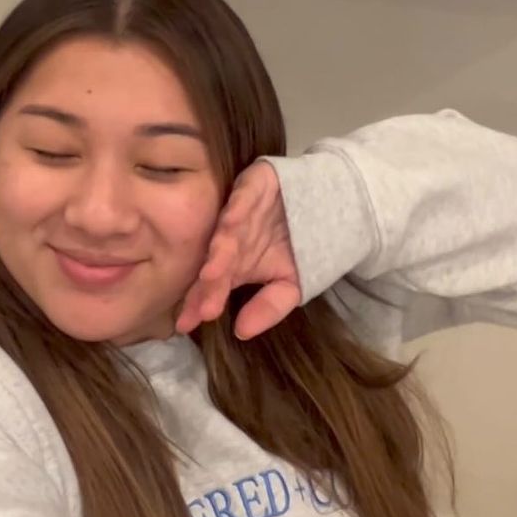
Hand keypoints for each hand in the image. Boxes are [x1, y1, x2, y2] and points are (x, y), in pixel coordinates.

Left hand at [177, 162, 300, 340]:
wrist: (329, 205)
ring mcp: (240, 210)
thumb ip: (269, 306)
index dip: (199, 303)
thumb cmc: (303, 247)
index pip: (210, 285)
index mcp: (232, 262)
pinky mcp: (254, 184)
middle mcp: (229, 238)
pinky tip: (229, 224)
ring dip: (219, 251)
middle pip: (214, 261)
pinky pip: (243, 196)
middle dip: (208, 285)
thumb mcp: (291, 284)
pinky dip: (237, 208)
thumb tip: (241, 332)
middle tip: (202, 307)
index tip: (186, 325)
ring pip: (225, 231)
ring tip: (212, 272)